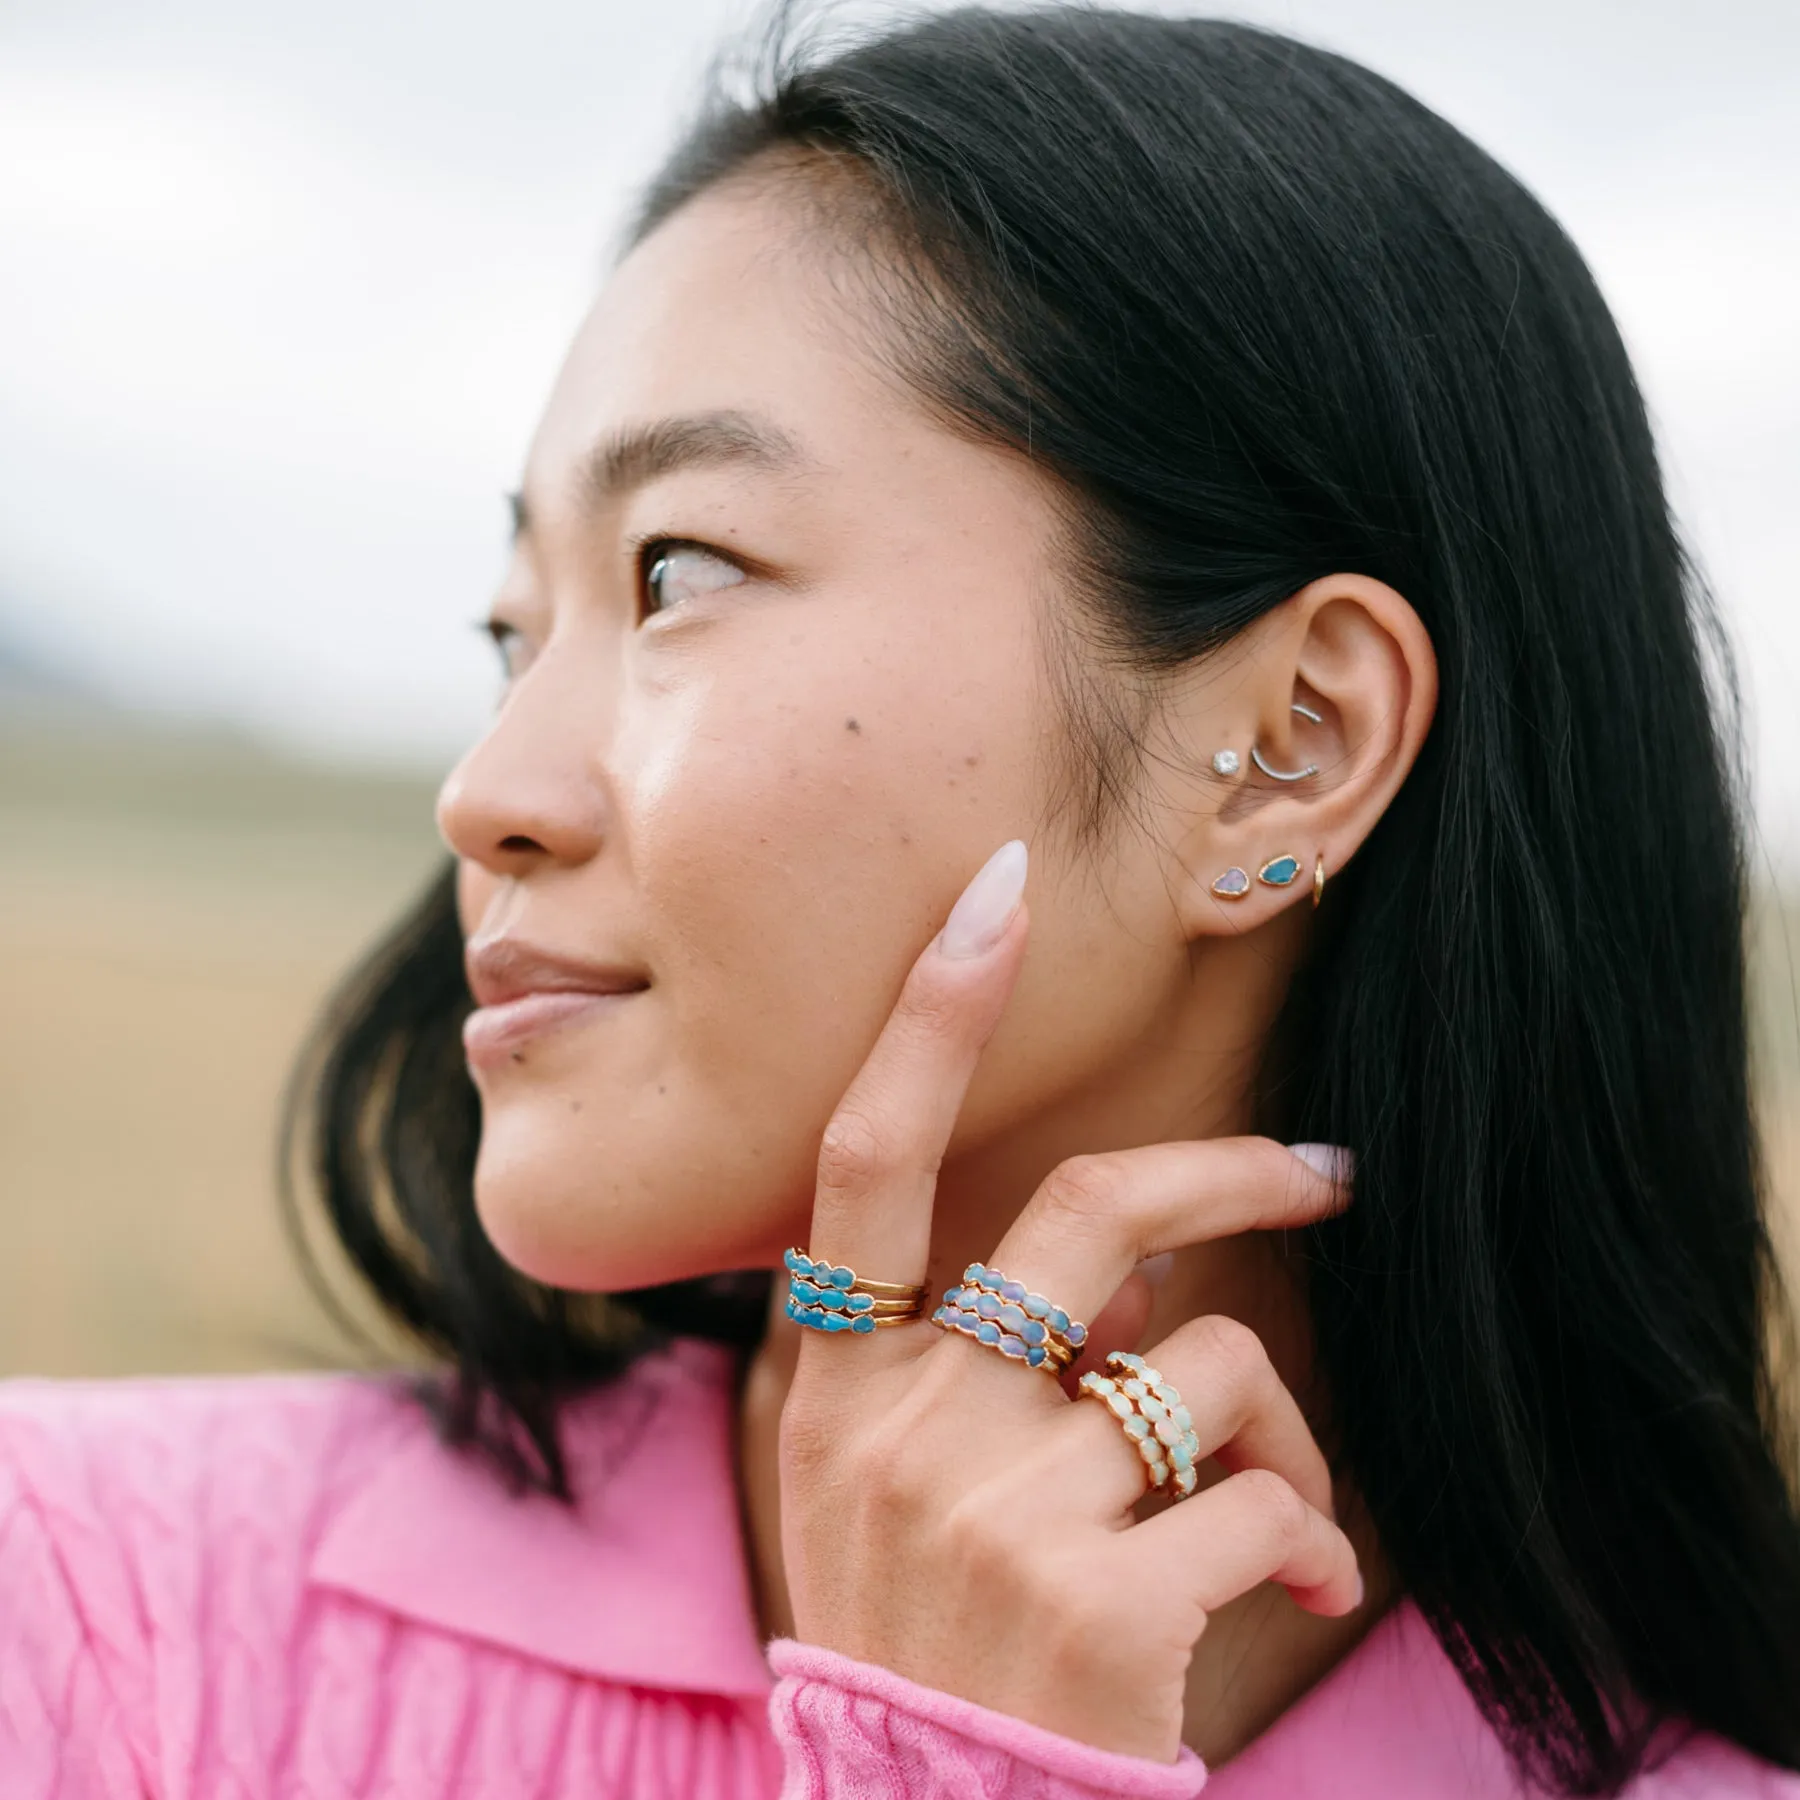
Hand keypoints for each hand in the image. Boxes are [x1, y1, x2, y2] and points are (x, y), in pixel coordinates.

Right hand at [778, 839, 1361, 1763]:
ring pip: (1209, 1358)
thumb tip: (1123, 1263)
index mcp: (841, 1384)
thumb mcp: (892, 1492)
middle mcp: (904, 1424)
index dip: (931, 1017)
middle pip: (1091, 1211)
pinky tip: (1293, 1590)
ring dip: (1276, 1429)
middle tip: (1322, 1169)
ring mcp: (994, 1509)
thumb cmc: (926, 1647)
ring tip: (1274, 1511)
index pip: (869, 1160)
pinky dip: (1306, 1537)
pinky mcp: (1096, 1604)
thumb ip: (970, 1363)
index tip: (996, 893)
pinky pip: (1266, 1499)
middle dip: (1233, 1169)